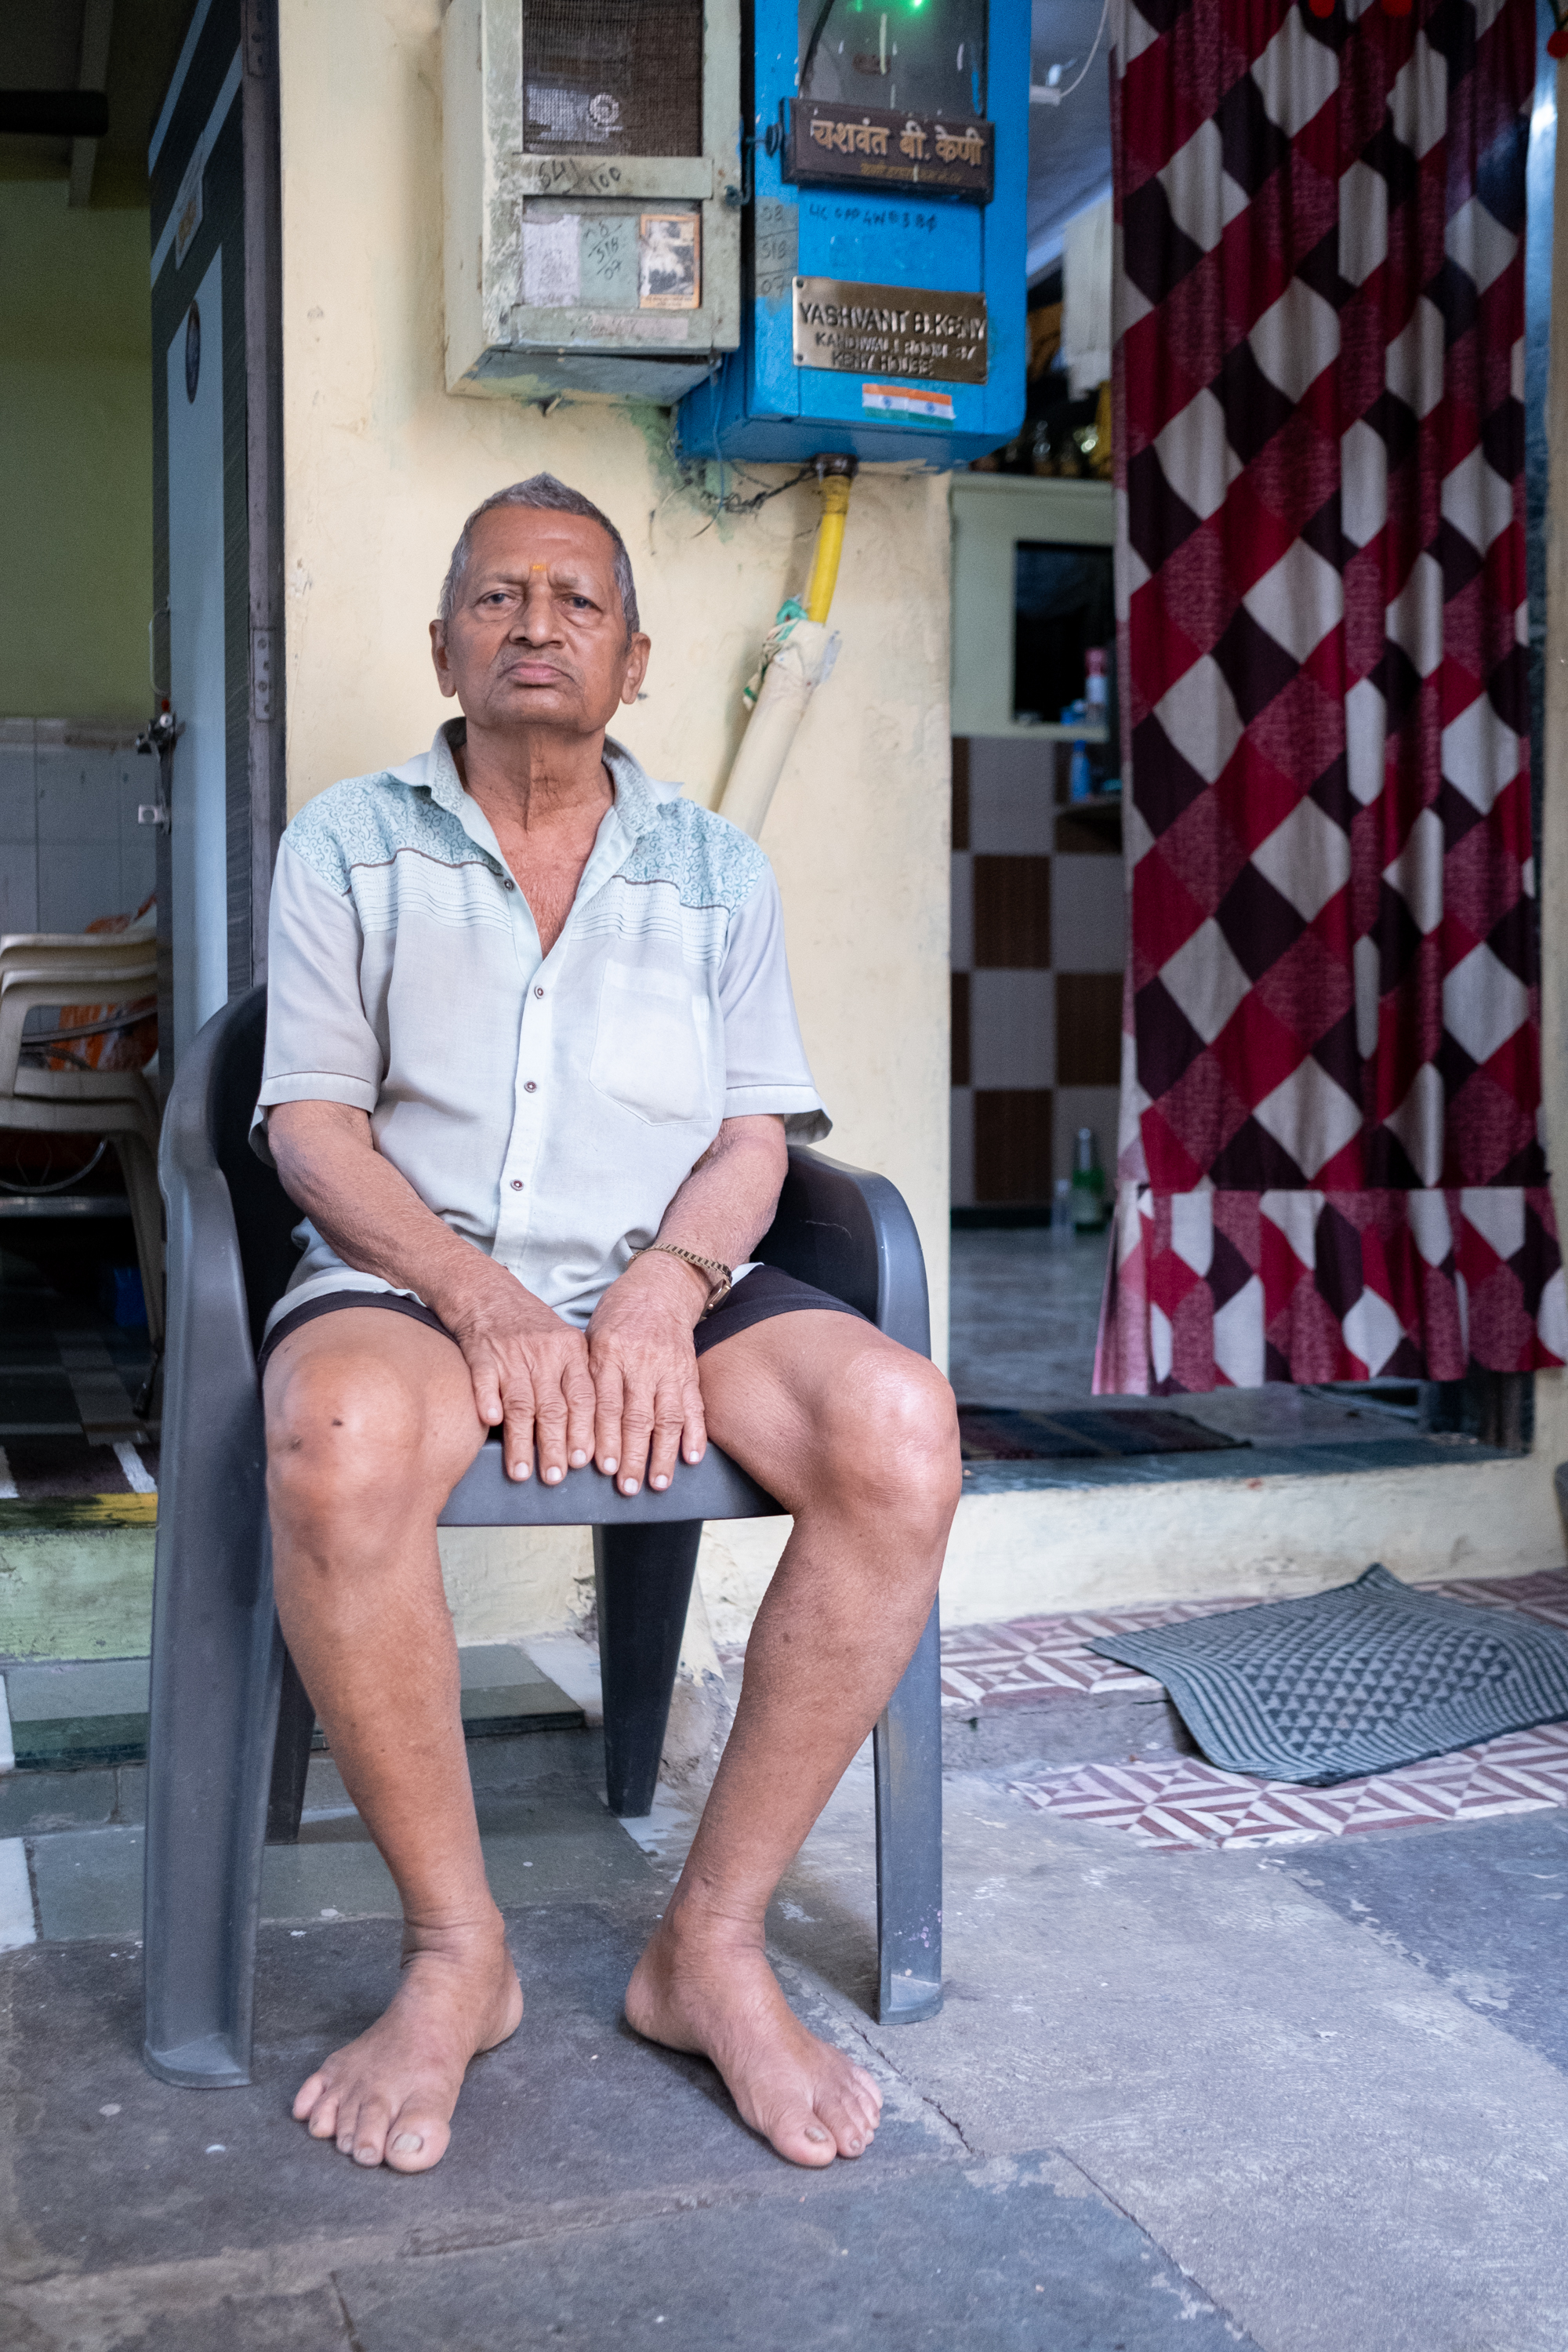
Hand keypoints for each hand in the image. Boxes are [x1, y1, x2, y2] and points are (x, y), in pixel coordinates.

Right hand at [436, 1258, 595, 1484]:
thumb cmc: (527, 1323)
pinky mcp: (480, 1353)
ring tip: (522, 1471)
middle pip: (553, 1406)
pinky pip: (485, 1380)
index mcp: (570, 1351)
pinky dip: (487, 1401)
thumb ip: (575, 1380)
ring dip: (521, 1440)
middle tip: (556, 1476)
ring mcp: (511, 1353)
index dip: (584, 1431)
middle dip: (555, 1446)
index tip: (586, 1461)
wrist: (485, 1290)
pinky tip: (489, 1423)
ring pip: (521, 1402)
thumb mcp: (562, 1342)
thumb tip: (589, 1433)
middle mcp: (544, 1353)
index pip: (583, 1397)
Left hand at [587, 1250, 710, 1494]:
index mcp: (608, 1353)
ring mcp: (668, 1367)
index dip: (604, 1438)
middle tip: (627, 1487)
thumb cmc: (619, 1315)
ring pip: (666, 1417)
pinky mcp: (688, 1370)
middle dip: (632, 1455)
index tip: (601, 1468)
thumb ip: (585, 1376)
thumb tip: (568, 1423)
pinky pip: (694, 1406)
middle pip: (636, 1417)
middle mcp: (639, 1362)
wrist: (661, 1287)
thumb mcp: (591, 1337)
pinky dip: (695, 1434)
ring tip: (658, 1483)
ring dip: (663, 1454)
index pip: (605, 1404)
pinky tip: (692, 1458)